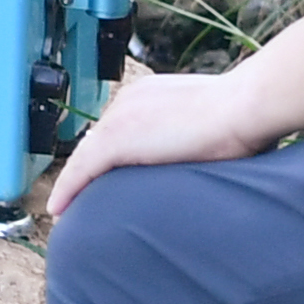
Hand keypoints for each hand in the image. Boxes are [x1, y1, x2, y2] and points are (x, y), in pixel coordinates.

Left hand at [44, 58, 286, 217]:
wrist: (245, 106)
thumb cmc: (245, 118)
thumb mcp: (213, 125)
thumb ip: (196, 137)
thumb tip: (207, 156)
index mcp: (149, 95)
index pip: (120, 128)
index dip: (109, 155)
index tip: (101, 176)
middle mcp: (127, 101)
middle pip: (99, 142)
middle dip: (88, 170)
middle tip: (80, 197)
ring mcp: (120, 118)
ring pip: (87, 156)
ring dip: (76, 182)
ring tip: (67, 207)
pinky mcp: (118, 140)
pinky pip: (82, 169)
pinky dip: (68, 188)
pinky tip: (58, 208)